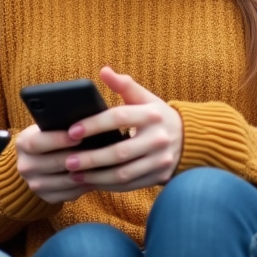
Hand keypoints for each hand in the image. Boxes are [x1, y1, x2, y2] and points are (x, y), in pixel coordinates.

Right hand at [15, 123, 92, 203]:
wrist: (39, 159)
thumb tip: (82, 125)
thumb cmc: (50, 136)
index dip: (58, 140)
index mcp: (22, 144)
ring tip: (100, 166)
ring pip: (63, 181)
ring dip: (83, 174)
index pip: (37, 143)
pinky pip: (68, 195)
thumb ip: (60, 125)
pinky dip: (83, 187)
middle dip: (77, 158)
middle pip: (53, 163)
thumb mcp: (48, 127)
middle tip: (97, 152)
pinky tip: (95, 178)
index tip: (78, 137)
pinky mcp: (45, 197)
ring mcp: (34, 184)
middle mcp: (25, 166)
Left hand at [61, 67, 182, 193]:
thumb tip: (104, 71)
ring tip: (74, 174)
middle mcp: (159, 138)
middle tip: (67, 160)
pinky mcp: (159, 176)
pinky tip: (91, 182)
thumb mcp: (144, 97)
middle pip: (120, 151)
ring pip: (124, 173)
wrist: (189, 138)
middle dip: (91, 158)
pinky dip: (108, 185)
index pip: (119, 118)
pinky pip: (130, 185)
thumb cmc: (156, 115)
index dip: (94, 125)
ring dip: (96, 176)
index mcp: (152, 114)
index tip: (71, 131)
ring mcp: (161, 160)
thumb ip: (124, 85)